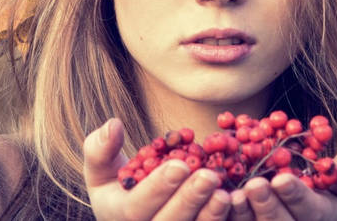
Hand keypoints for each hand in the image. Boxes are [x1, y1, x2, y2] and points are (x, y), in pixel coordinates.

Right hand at [84, 118, 233, 219]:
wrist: (132, 212)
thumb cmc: (118, 184)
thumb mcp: (101, 167)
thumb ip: (100, 148)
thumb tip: (113, 125)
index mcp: (119, 215)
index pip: (138, 207)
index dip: (159, 187)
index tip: (179, 165)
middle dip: (189, 200)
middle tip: (208, 176)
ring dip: (210, 215)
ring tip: (224, 192)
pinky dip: (221, 219)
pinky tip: (236, 202)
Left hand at [226, 148, 336, 219]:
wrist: (293, 199)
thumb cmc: (319, 186)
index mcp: (321, 215)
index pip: (308, 209)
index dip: (294, 196)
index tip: (281, 179)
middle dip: (267, 205)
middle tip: (254, 185)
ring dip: (244, 213)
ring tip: (235, 194)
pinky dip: (227, 215)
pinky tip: (219, 200)